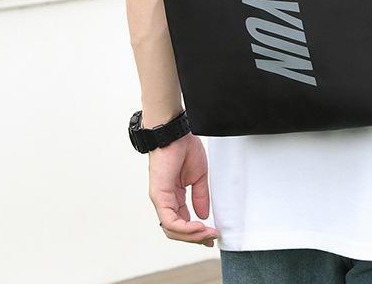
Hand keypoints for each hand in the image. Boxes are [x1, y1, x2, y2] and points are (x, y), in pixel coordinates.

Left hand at [148, 132, 219, 246]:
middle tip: (211, 239)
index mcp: (174, 196)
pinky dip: (185, 228)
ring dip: (191, 235)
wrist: (175, 133)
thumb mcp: (199, 176)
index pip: (182, 221)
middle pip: (176, 230)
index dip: (197, 231)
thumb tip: (203, 215)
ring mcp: (160, 200)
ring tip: (207, 233)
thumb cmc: (184, 148)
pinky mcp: (159, 196)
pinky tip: (199, 227)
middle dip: (195, 238)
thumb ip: (200, 196)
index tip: (212, 234)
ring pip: (172, 230)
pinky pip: (169, 221)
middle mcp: (165, 201)